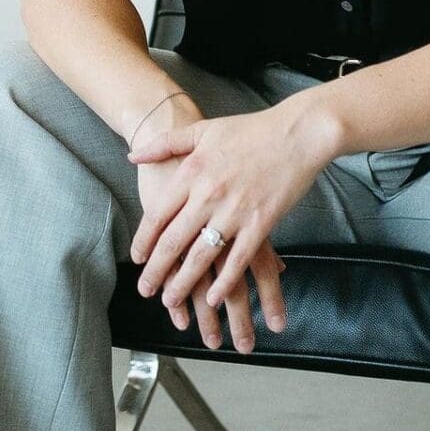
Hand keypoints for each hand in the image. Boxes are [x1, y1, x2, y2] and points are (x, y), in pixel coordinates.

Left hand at [124, 90, 262, 348]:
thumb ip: (165, 144)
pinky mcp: (261, 223)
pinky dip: (224, 282)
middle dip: (156, 270)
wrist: (297, 132)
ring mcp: (235, 211)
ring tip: (171, 301)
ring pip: (201, 256)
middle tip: (145, 290)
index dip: (144, 241)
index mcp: (192, 171)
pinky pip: (237, 260)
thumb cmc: (250, 129)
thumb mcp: (202, 129)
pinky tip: (213, 299)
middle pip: (173, 241)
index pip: (157, 214)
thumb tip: (132, 155)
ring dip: (183, 283)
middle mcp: (208, 194)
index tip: (136, 259)